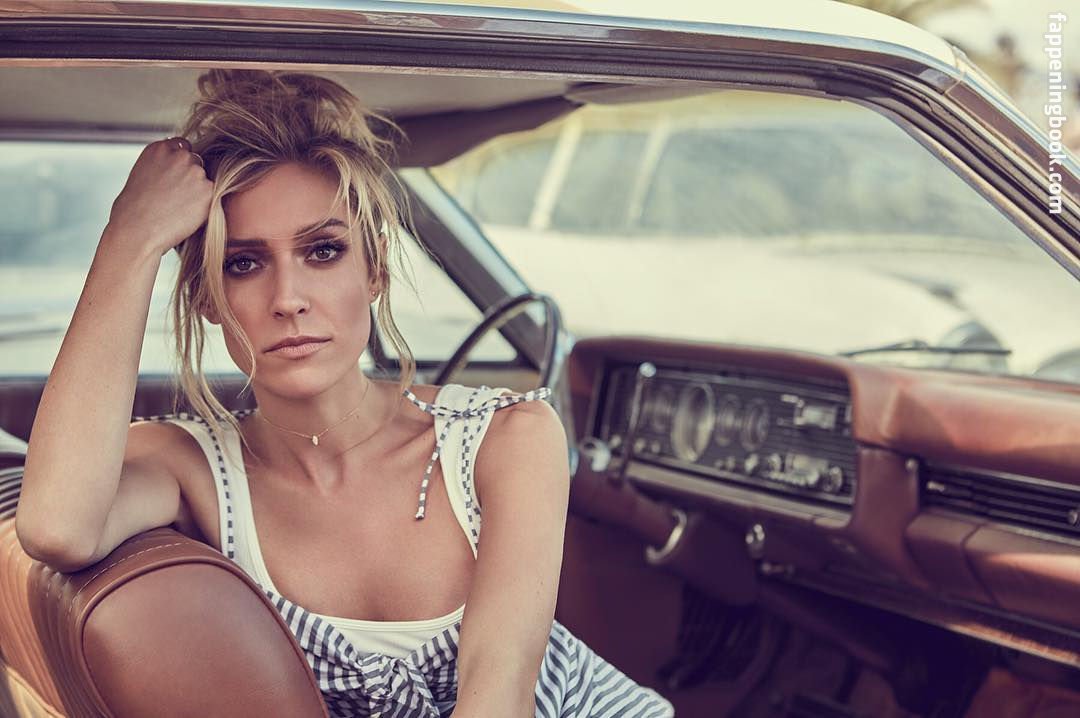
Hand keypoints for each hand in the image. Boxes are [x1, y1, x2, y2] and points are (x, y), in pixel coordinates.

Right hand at [106, 137, 212, 256]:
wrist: (137, 231)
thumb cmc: (133, 210)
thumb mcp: (142, 174)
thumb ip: (162, 165)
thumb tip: (176, 170)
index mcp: (159, 148)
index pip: (182, 147)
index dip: (180, 164)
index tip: (175, 178)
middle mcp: (179, 155)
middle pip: (196, 162)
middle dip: (190, 177)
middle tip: (177, 197)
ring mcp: (195, 171)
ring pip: (204, 180)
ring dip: (198, 191)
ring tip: (178, 208)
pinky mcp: (208, 190)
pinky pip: (211, 196)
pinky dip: (203, 205)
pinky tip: (186, 215)